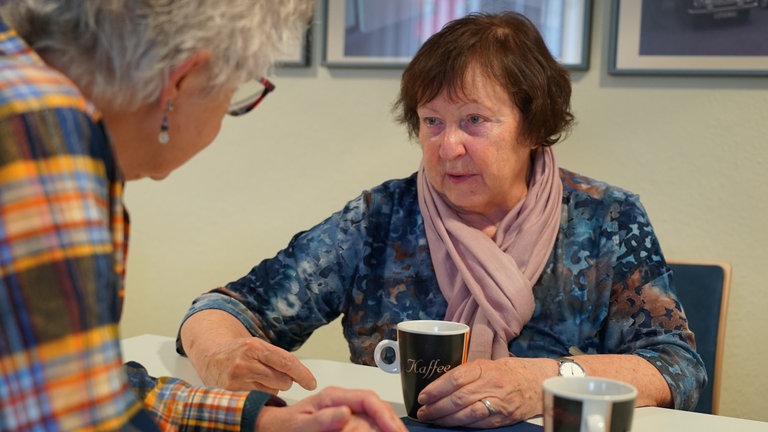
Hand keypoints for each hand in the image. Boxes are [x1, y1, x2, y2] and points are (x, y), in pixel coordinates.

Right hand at [195, 335, 316, 393]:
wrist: (211, 355)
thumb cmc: (239, 351)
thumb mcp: (258, 346)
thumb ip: (277, 358)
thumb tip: (301, 375)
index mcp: (255, 347)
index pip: (286, 362)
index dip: (302, 374)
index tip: (311, 382)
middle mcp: (246, 363)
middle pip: (283, 380)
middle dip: (285, 380)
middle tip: (273, 374)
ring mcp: (238, 379)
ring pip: (273, 391)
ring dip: (272, 387)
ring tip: (258, 379)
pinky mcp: (232, 393)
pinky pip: (260, 398)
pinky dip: (261, 395)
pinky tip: (252, 387)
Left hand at [255, 386, 407, 431]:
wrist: (274, 429)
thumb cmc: (285, 426)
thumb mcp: (299, 426)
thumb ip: (321, 420)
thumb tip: (345, 412)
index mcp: (334, 396)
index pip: (368, 399)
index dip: (385, 414)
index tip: (394, 430)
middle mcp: (344, 401)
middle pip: (377, 410)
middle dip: (392, 424)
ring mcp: (347, 413)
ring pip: (375, 419)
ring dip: (387, 427)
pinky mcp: (347, 424)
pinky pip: (367, 427)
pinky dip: (376, 430)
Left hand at [415, 358, 553, 427]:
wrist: (539, 381)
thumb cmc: (510, 371)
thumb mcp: (488, 364)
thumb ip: (467, 373)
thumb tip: (440, 384)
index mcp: (485, 368)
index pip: (456, 378)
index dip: (436, 388)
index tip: (423, 396)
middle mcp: (491, 384)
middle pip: (458, 398)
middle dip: (436, 407)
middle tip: (422, 412)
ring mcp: (498, 403)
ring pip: (466, 413)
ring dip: (446, 419)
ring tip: (432, 419)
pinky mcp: (503, 418)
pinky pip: (479, 423)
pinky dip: (462, 425)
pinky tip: (451, 424)